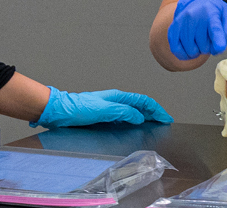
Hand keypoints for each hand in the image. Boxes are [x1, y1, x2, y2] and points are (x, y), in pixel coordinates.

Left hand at [31, 87, 174, 128]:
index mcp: (118, 97)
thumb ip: (122, 112)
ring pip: (133, 112)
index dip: (156, 109)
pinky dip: (134, 123)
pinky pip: (124, 119)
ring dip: (145, 118)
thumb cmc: (78, 108)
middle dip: (154, 113)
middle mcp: (115, 101)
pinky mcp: (104, 117)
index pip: (143, 101)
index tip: (166, 118)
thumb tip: (139, 117)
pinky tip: (135, 129)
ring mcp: (110, 109)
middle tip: (164, 122)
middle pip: (140, 106)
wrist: (60, 112)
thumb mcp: (103, 110)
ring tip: (153, 125)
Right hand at [168, 0, 226, 59]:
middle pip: (204, 46)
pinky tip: (190, 47)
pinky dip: (185, 54)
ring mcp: (181, 23)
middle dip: (209, 46)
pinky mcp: (172, 30)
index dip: (218, 40)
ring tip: (200, 39)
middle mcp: (193, 16)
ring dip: (198, 50)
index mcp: (211, 11)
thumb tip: (219, 48)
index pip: (215, 28)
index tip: (219, 48)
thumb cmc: (214, 13)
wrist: (198, 3)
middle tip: (209, 36)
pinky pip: (177, 51)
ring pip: (191, 51)